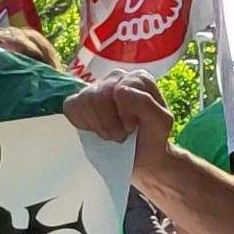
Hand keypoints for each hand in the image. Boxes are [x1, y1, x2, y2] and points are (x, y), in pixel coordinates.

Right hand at [64, 73, 178, 147]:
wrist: (142, 156)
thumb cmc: (153, 137)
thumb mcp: (161, 123)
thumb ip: (146, 104)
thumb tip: (119, 90)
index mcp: (138, 78)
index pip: (120, 90)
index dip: (125, 115)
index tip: (132, 128)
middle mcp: (116, 77)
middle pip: (100, 96)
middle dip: (111, 124)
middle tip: (122, 135)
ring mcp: (95, 88)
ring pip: (86, 101)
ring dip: (100, 126)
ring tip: (111, 134)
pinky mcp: (78, 101)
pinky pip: (72, 107)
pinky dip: (84, 124)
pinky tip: (96, 130)